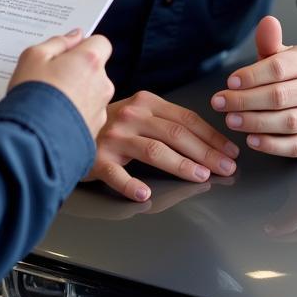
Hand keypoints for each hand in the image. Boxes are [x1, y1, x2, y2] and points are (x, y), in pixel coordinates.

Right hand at [8, 29, 113, 136]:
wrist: (32, 141)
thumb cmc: (31, 95)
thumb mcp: (33, 57)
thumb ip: (58, 42)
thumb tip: (76, 36)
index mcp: (90, 61)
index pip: (101, 43)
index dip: (84, 47)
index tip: (66, 55)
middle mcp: (102, 83)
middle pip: (96, 70)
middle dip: (78, 72)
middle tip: (52, 80)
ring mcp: (101, 109)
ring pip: (92, 94)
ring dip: (78, 94)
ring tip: (51, 103)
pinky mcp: (95, 131)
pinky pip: (88, 115)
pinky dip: (76, 115)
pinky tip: (55, 119)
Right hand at [84, 91, 238, 201]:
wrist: (66, 124)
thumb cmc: (111, 124)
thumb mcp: (139, 112)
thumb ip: (166, 121)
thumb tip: (207, 140)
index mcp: (145, 102)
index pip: (186, 118)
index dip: (211, 136)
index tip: (230, 151)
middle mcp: (130, 115)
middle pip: (175, 133)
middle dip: (205, 152)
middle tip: (225, 168)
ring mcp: (113, 137)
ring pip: (153, 150)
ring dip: (181, 164)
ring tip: (200, 176)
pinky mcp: (97, 158)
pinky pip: (116, 174)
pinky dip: (130, 184)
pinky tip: (144, 194)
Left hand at [209, 16, 296, 157]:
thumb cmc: (291, 75)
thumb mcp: (280, 55)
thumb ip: (269, 42)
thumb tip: (267, 22)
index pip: (278, 68)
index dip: (250, 77)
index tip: (228, 83)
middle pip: (279, 96)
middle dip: (245, 101)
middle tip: (220, 103)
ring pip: (287, 122)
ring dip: (254, 122)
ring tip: (231, 120)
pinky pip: (296, 146)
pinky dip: (271, 145)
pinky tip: (251, 140)